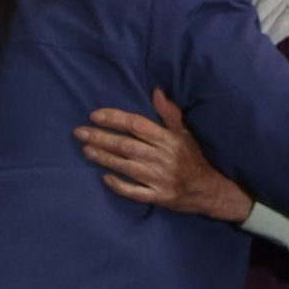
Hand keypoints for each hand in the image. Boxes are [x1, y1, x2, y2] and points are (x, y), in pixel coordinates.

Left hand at [75, 90, 253, 222]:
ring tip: (85, 149)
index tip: (94, 115)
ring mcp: (159, 179)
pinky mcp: (158, 197)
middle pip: (125, 145)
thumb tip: (156, 91)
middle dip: (101, 137)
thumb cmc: (194, 158)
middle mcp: (162, 158)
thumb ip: (170, 113)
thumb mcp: (185, 133)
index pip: (136, 125)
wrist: (210, 190)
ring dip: (104, 157)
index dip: (114, 118)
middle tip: (79, 131)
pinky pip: (134, 192)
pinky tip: (104, 177)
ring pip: (126, 166)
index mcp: (168, 139)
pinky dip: (118, 185)